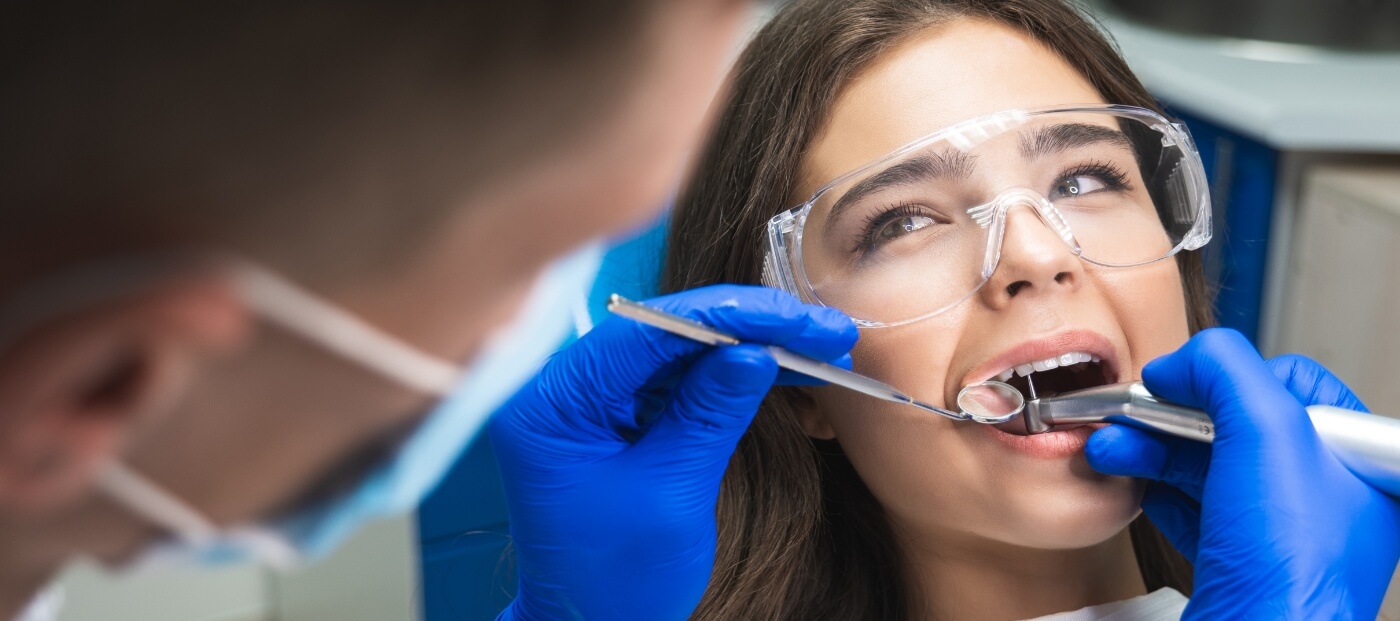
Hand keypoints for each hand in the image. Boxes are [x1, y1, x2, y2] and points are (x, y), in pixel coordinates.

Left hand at [489, 285, 856, 620]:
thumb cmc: (614, 581)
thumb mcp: (670, 495)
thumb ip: (709, 414)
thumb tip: (755, 349)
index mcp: (552, 401)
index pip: (646, 331)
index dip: (729, 317)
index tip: (795, 318)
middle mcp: (564, 388)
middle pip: (666, 331)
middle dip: (748, 328)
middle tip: (823, 332)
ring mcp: (592, 400)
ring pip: (681, 350)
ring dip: (750, 347)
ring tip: (819, 351)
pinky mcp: (619, 417)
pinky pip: (680, 380)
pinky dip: (732, 376)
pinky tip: (785, 371)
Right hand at [1085, 328, 1399, 618]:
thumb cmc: (1288, 568)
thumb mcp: (1268, 432)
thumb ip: (1227, 370)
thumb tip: (1182, 362)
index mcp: (1354, 460)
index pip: (1291, 382)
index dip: (1227, 378)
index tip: (1179, 384)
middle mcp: (1323, 494)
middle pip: (1235, 422)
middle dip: (1171, 414)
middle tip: (1130, 413)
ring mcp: (1278, 530)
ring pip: (1205, 463)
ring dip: (1148, 446)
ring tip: (1112, 446)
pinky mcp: (1237, 559)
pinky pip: (1189, 505)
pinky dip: (1153, 487)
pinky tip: (1130, 479)